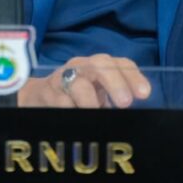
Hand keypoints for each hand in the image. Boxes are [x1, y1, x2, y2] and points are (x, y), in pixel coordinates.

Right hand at [17, 54, 150, 107]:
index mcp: (100, 67)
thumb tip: (138, 118)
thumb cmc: (77, 97)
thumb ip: (116, 102)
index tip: (144, 94)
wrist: (38, 95)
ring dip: (90, 100)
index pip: (121, 64)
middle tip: (125, 103)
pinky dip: (70, 110)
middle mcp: (83, 66)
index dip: (134, 77)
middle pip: (101, 65)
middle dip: (115, 83)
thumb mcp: (99, 96)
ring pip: (79, 83)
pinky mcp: (47, 91)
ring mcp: (64, 77)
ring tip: (96, 113)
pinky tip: (75, 117)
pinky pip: (60, 100)